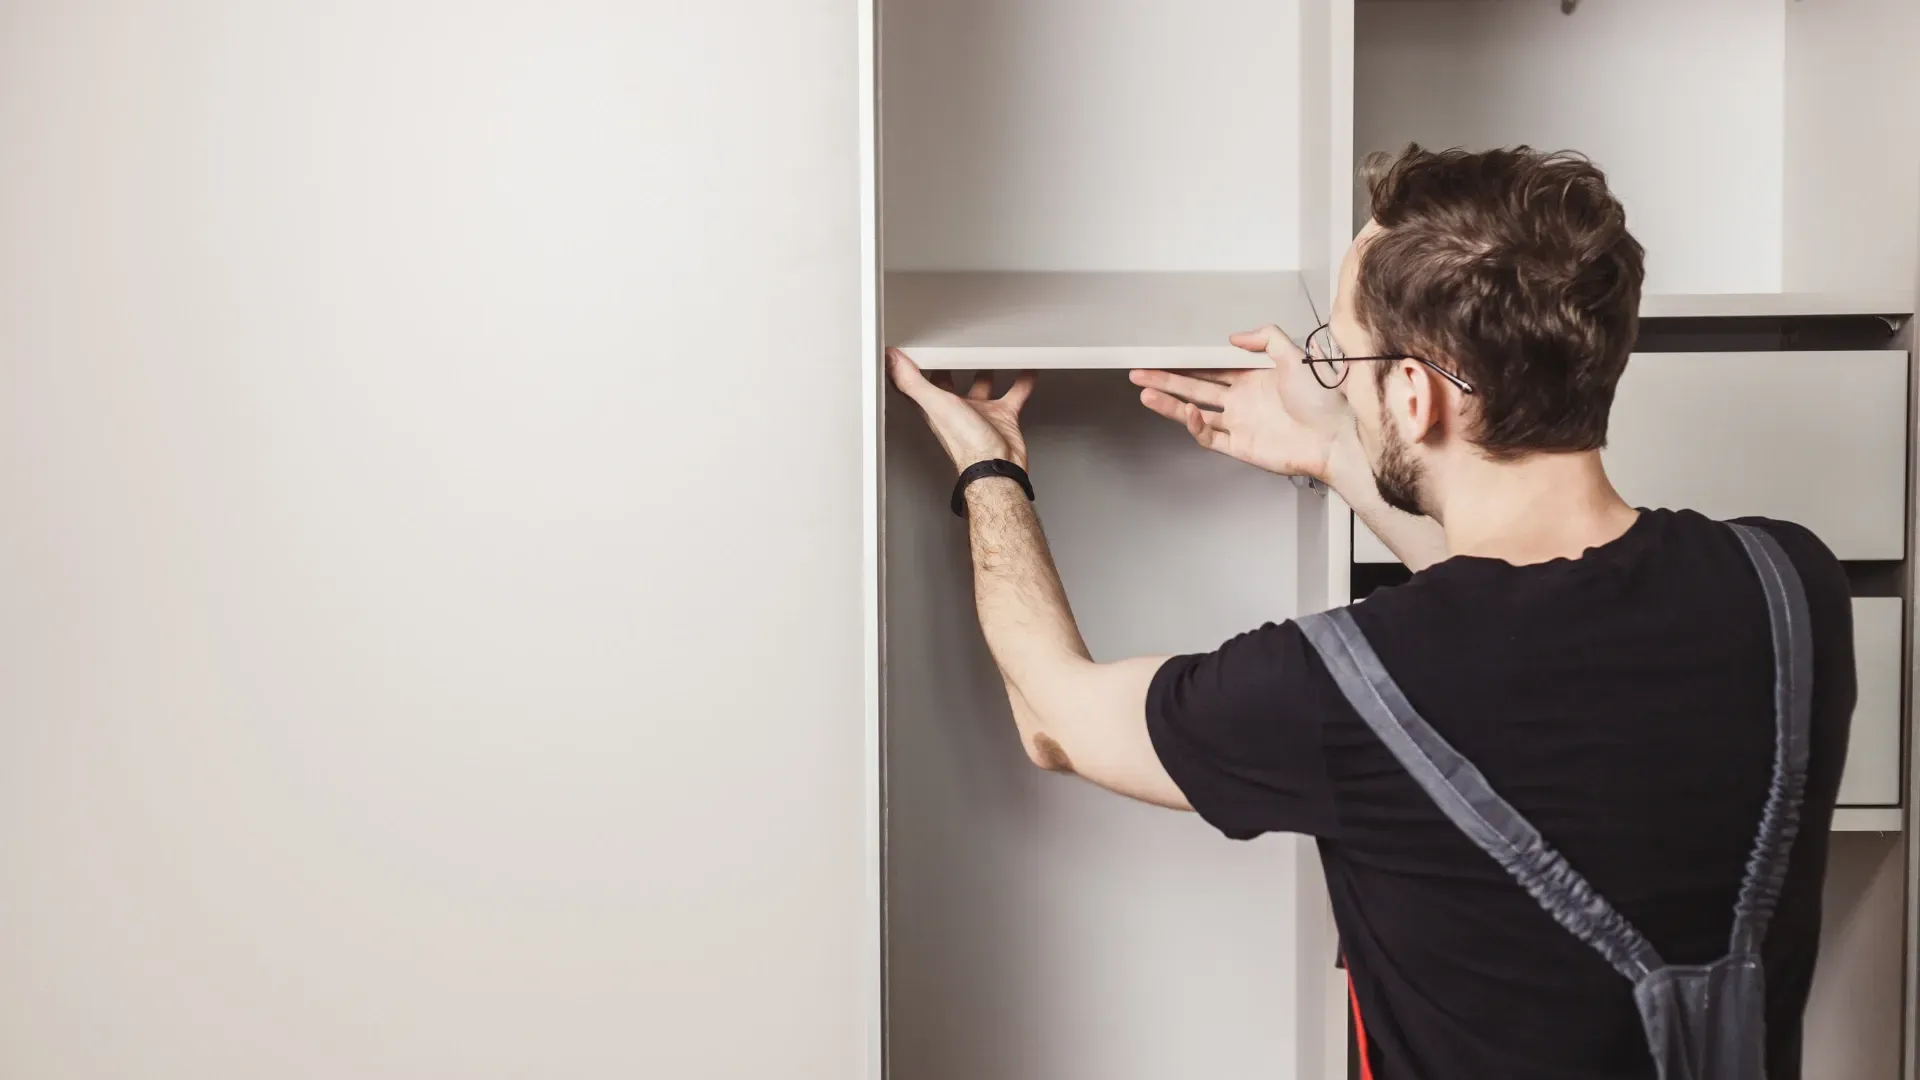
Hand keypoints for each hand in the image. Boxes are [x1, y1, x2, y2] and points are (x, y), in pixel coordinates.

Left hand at [888, 349, 1034, 471]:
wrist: (997, 465)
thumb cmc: (966, 444)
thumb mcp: (936, 404)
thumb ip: (912, 382)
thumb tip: (890, 360)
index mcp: (937, 407)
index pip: (920, 383)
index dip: (915, 367)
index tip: (914, 349)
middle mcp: (957, 410)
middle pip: (951, 383)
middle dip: (952, 365)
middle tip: (954, 347)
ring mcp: (980, 413)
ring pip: (983, 386)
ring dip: (987, 371)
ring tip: (992, 353)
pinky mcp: (1002, 416)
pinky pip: (1014, 393)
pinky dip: (1021, 381)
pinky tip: (1027, 370)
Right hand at [1128, 324, 1351, 481]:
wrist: (1335, 438)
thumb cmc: (1324, 401)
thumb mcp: (1295, 356)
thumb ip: (1267, 338)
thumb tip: (1235, 337)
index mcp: (1253, 379)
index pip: (1211, 368)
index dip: (1188, 362)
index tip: (1167, 355)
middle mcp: (1242, 401)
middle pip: (1194, 387)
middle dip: (1166, 380)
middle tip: (1141, 373)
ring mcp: (1239, 424)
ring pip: (1195, 412)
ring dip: (1170, 404)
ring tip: (1147, 393)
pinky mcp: (1240, 446)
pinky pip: (1210, 436)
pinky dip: (1196, 425)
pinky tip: (1188, 412)